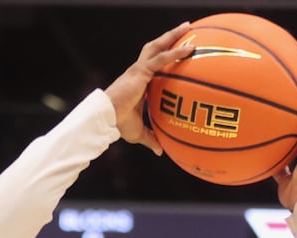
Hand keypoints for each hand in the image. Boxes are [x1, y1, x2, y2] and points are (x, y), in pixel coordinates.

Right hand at [105, 21, 194, 155]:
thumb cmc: (119, 124)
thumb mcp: (139, 133)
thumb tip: (161, 152)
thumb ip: (152, 139)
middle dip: (170, 37)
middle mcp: (140, 71)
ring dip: (173, 35)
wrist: (107, 118)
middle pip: (156, 48)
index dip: (165, 55)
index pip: (155, 64)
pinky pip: (161, 58)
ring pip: (158, 46)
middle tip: (186, 29)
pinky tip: (190, 48)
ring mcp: (140, 69)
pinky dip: (175, 52)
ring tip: (187, 27)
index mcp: (140, 81)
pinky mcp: (141, 71)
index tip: (178, 51)